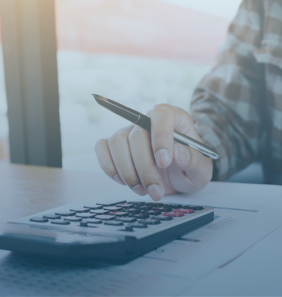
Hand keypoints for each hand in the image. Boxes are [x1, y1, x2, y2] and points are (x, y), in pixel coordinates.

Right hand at [95, 104, 212, 200]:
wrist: (178, 176)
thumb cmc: (190, 167)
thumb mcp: (201, 169)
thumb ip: (193, 160)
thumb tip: (177, 153)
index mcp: (174, 118)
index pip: (161, 114)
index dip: (160, 137)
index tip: (164, 162)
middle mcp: (148, 121)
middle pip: (136, 135)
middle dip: (144, 168)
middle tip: (155, 190)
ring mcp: (129, 132)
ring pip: (116, 142)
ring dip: (127, 172)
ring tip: (142, 189)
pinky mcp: (116, 145)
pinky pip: (102, 148)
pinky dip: (110, 167)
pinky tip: (124, 180)